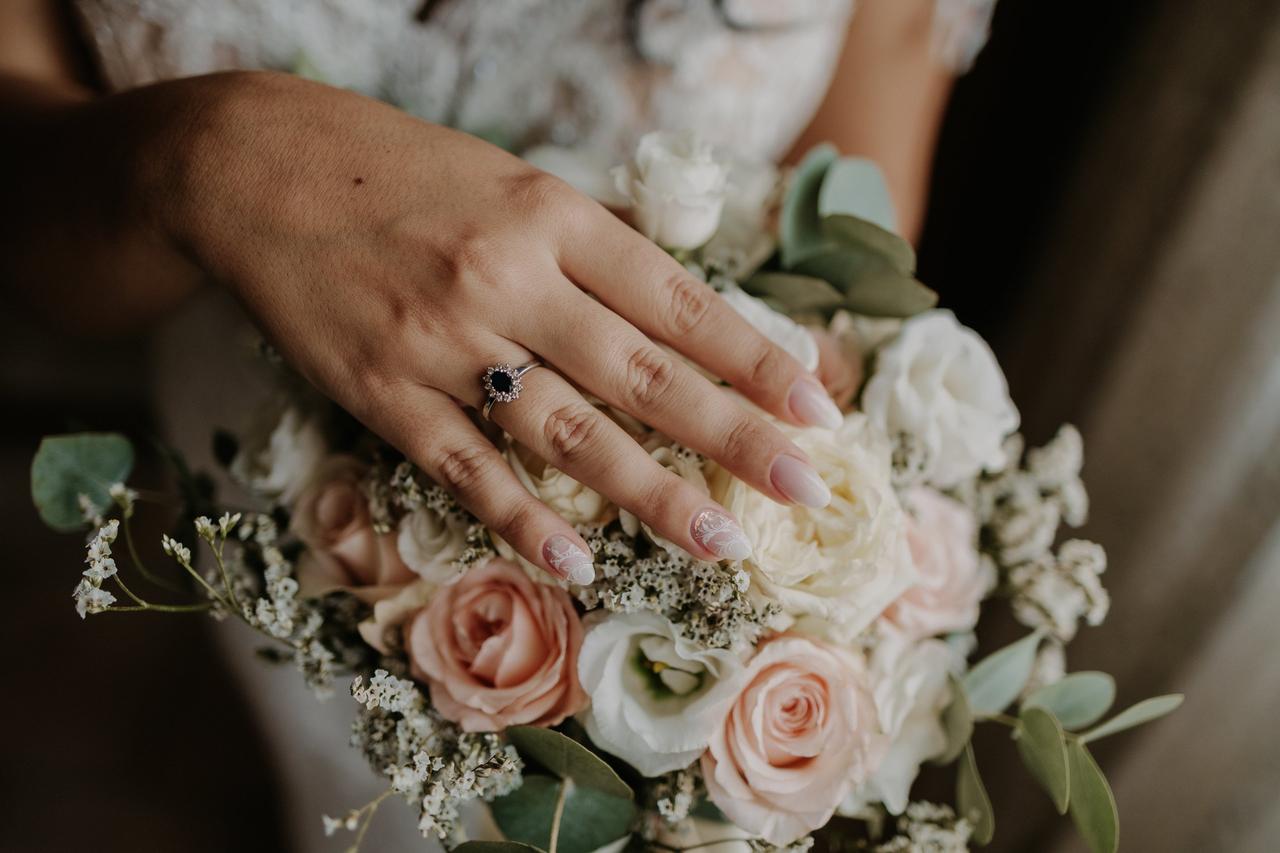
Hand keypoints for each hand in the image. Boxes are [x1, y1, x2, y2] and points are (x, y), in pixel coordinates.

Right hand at [160, 72, 843, 583]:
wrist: (257, 167)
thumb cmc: (400, 173)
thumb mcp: (512, 183)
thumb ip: (590, 251)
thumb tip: (683, 320)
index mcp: (551, 215)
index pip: (677, 299)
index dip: (753, 356)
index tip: (815, 404)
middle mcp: (507, 279)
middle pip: (643, 373)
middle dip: (735, 435)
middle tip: (805, 486)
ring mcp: (443, 342)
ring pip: (566, 431)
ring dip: (650, 492)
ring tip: (718, 542)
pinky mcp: (383, 393)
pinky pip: (466, 467)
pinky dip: (523, 518)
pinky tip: (578, 559)